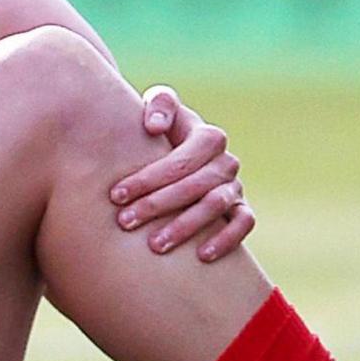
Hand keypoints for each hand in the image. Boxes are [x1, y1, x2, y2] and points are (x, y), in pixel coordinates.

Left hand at [111, 85, 254, 261]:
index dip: (148, 178)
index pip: (181, 159)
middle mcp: (225, 161)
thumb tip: (155, 127)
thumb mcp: (160, 111)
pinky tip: (201, 255)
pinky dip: (226, 239)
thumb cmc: (160, 137)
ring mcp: (235, 187)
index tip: (116, 195)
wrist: (178, 159)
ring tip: (155, 245)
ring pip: (216, 205)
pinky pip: (244, 224)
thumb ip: (160, 105)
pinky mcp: (242, 209)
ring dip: (185, 226)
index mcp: (208, 136)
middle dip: (157, 205)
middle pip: (195, 184)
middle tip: (125, 222)